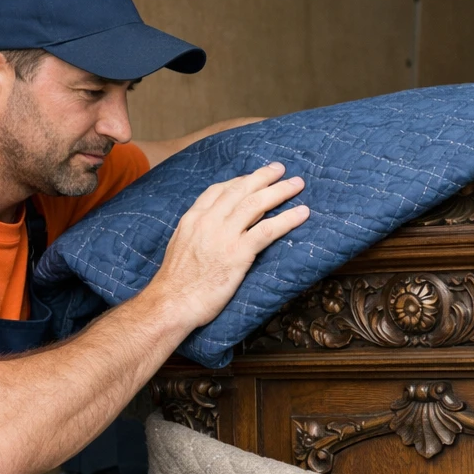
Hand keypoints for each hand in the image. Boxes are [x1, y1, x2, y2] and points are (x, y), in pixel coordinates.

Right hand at [147, 162, 308, 329]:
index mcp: (193, 219)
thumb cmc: (175, 284)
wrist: (171, 303)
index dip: (239, 181)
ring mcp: (224, 236)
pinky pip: (268, 230)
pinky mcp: (238, 254)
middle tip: (280, 169)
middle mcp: (208, 222)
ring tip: (297, 184)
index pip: (218, 190)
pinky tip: (302, 213)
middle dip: (263, 177)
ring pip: (256, 204)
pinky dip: (288, 219)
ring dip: (280, 191)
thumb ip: (195, 234)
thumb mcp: (180, 247)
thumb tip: (210, 232)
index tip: (252, 177)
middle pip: (240, 190)